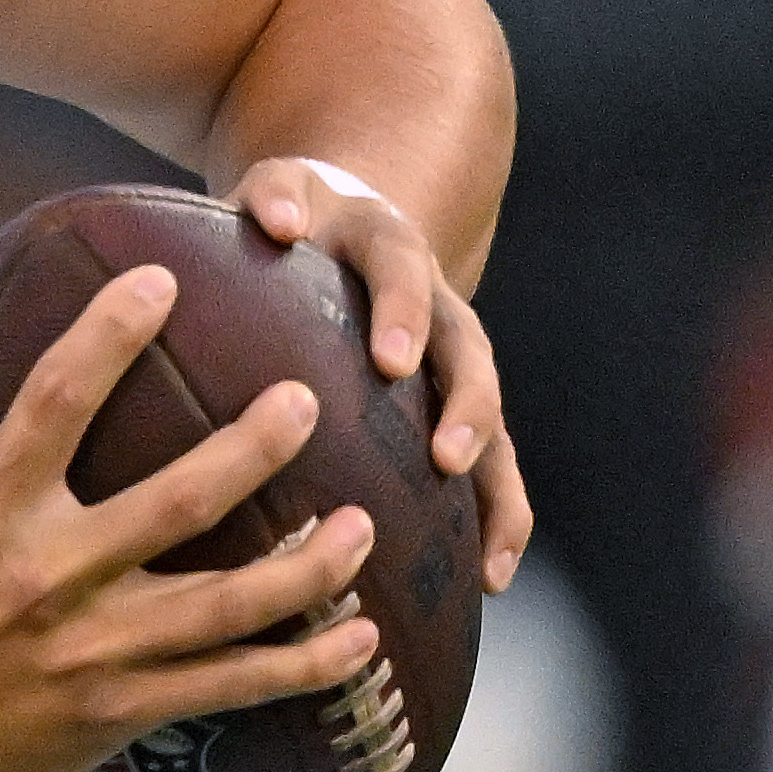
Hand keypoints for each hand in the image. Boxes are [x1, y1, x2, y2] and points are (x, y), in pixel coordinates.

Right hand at [0, 271, 384, 771]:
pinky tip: (360, 639)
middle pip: (181, 499)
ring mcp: (96, 648)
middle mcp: (53, 573)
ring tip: (364, 525)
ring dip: (308, 566)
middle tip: (308, 400)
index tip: (163, 281)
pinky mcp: (119, 709)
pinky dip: (302, 666)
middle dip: (255, 445)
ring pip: (230, 603)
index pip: (57, 398)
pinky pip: (230, 687)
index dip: (111, 332)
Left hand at [238, 154, 534, 590]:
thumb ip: (274, 196)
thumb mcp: (279, 190)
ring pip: (495, 423)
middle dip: (464, 407)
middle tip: (446, 456)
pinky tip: (489, 581)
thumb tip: (280, 222)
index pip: (402, 274)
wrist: (346, 222)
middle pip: (469, 355)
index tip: (391, 361)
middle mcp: (439, 306)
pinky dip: (498, 520)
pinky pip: (492, 468)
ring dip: (493, 487)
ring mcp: (455, 363)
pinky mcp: (457, 411)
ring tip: (487, 556)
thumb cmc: (293, 216)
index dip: (401, 314)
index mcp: (391, 248)